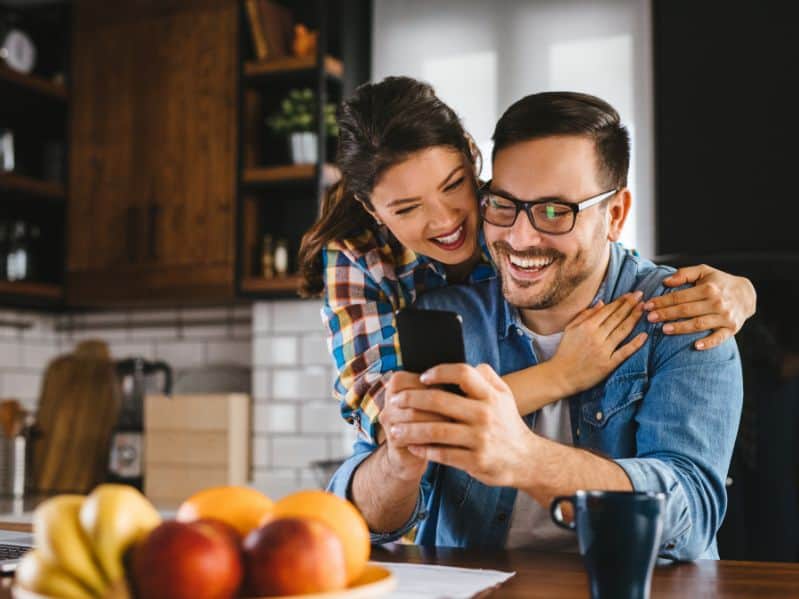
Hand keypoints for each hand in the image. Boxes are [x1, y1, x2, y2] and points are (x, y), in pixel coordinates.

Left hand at [390, 364, 533, 488]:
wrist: (526, 460)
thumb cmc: (508, 424)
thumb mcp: (505, 396)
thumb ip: (487, 377)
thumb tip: (469, 364)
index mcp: (490, 396)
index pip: (463, 374)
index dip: (440, 372)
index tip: (422, 377)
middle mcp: (485, 415)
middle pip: (440, 401)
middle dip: (412, 400)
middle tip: (395, 401)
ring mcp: (479, 439)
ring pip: (435, 430)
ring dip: (410, 429)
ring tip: (394, 429)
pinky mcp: (475, 461)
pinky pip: (442, 454)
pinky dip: (424, 450)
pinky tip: (412, 447)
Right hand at [548, 292, 647, 394]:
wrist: (561, 375)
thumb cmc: (565, 351)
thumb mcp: (570, 329)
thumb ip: (585, 315)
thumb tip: (601, 303)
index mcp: (586, 326)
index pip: (607, 310)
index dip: (620, 301)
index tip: (631, 294)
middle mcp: (596, 336)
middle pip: (617, 318)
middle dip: (630, 305)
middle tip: (641, 296)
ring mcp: (603, 350)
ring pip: (622, 331)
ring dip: (634, 318)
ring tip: (644, 308)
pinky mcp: (608, 364)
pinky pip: (624, 352)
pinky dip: (635, 343)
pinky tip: (644, 335)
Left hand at [646, 264, 756, 349]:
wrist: (747, 294)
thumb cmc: (719, 282)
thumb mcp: (704, 271)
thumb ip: (685, 273)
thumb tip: (666, 281)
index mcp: (709, 288)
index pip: (680, 296)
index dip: (663, 301)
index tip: (648, 305)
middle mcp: (717, 302)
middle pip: (686, 310)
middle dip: (666, 314)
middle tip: (650, 318)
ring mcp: (725, 317)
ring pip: (699, 324)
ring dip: (681, 328)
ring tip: (664, 330)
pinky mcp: (731, 329)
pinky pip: (719, 338)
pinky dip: (708, 343)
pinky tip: (695, 346)